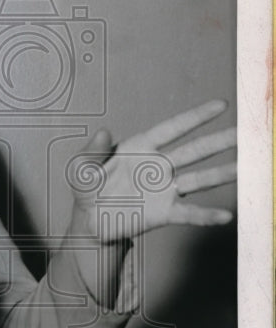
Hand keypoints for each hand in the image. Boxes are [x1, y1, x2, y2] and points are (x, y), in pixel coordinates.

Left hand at [69, 99, 235, 243]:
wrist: (90, 222)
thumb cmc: (88, 188)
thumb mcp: (81, 168)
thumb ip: (91, 150)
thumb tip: (103, 132)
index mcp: (141, 148)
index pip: (173, 129)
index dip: (196, 117)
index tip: (221, 105)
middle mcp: (159, 166)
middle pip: (195, 151)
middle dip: (220, 141)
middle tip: (246, 133)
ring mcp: (164, 189)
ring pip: (199, 178)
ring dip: (222, 173)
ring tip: (246, 167)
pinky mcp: (164, 212)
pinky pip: (189, 213)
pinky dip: (206, 215)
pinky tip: (225, 216)